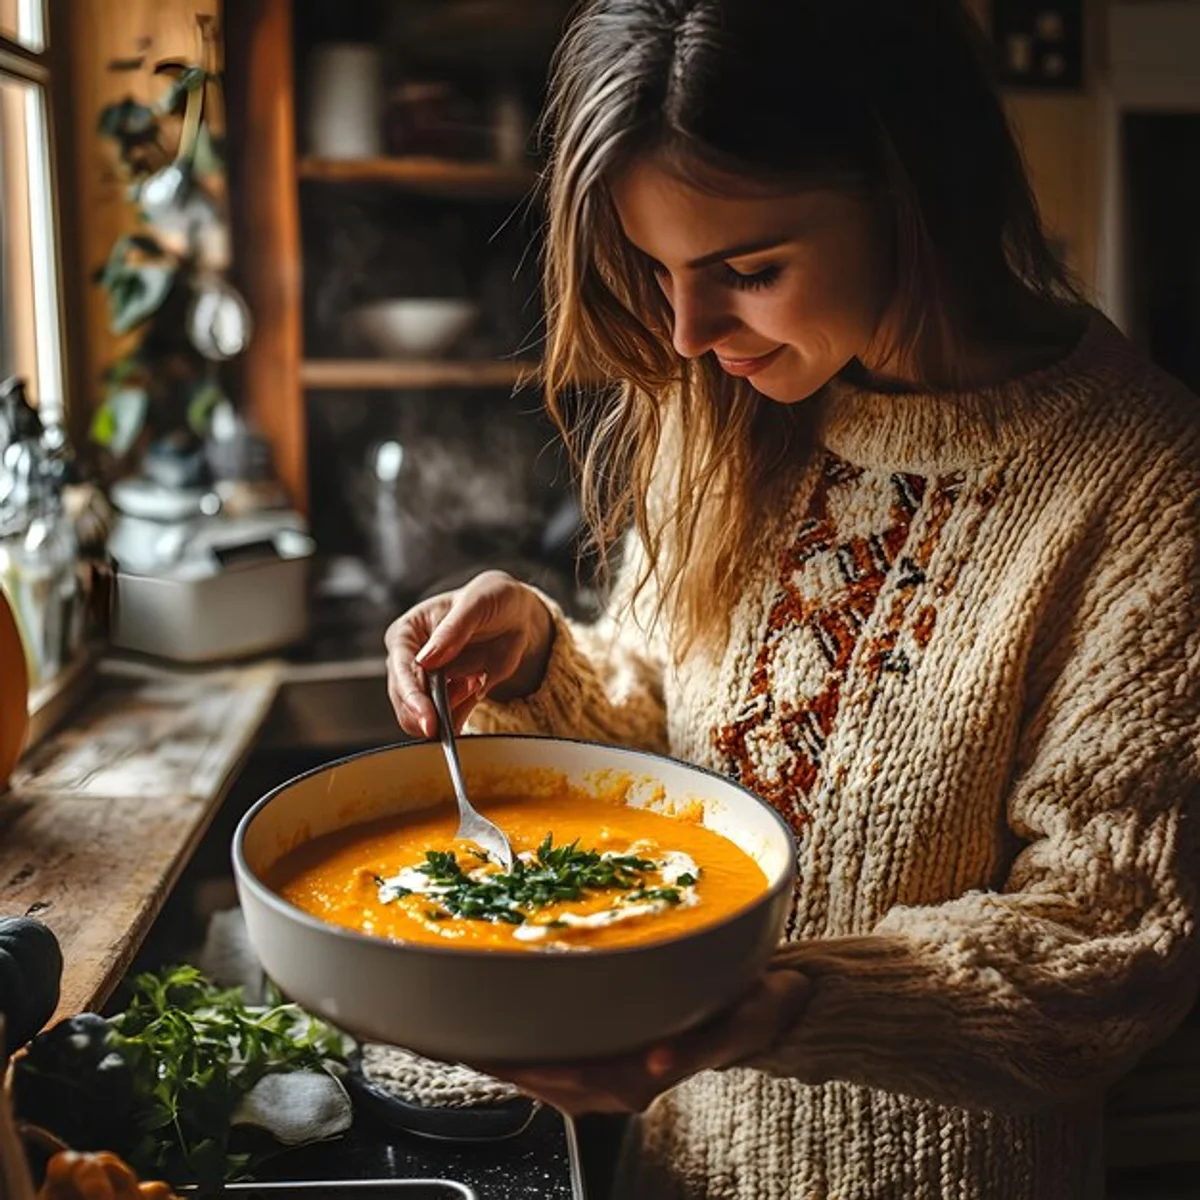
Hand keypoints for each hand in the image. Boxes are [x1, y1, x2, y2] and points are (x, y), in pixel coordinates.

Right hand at [385, 570, 554, 738]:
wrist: (516, 615)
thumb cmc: (491, 598)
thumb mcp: (476, 603)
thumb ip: (452, 630)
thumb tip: (426, 661)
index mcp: (408, 632)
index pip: (400, 669)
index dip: (411, 696)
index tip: (427, 719)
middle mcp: (411, 659)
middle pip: (405, 700)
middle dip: (430, 710)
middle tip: (469, 690)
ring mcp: (428, 681)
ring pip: (421, 716)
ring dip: (449, 710)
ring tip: (476, 678)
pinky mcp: (449, 696)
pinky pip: (447, 720)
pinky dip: (459, 720)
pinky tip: (476, 692)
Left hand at [477, 970, 809, 1115]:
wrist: (770, 1009)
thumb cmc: (752, 1012)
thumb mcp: (738, 1025)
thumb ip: (695, 1049)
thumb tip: (652, 1064)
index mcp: (641, 1076)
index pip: (566, 1078)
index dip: (522, 1067)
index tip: (485, 1050)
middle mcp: (618, 1079)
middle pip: (543, 1077)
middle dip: (496, 1059)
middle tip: (447, 1033)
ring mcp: (611, 1068)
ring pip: (545, 1070)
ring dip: (504, 1054)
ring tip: (457, 1030)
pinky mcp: (611, 1050)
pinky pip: (557, 1054)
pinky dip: (526, 1043)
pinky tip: (501, 1022)